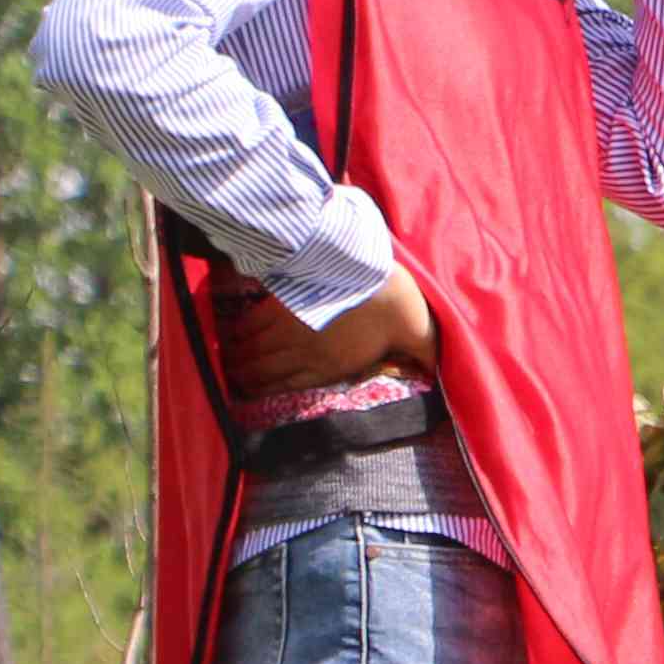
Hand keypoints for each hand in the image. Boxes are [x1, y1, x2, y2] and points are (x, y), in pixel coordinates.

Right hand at [217, 267, 436, 409]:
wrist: (362, 268)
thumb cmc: (393, 301)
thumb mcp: (416, 330)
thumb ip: (423, 353)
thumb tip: (436, 373)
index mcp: (334, 364)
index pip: (294, 385)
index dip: (272, 392)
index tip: (255, 396)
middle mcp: (304, 352)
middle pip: (267, 370)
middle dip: (248, 379)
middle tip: (233, 384)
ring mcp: (288, 328)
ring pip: (255, 350)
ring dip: (240, 360)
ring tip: (228, 366)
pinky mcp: (278, 303)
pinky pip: (252, 323)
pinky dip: (239, 332)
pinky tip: (232, 336)